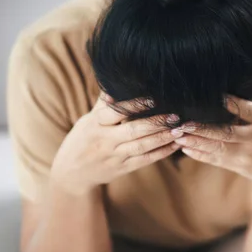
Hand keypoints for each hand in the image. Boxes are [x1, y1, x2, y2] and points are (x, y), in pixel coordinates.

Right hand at [51, 93, 181, 194]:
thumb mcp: (88, 120)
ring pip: (141, 147)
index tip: (153, 97)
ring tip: (179, 128)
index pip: (114, 113)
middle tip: (175, 115)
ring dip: (162, 138)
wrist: (72, 173)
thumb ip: (104, 104)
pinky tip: (175, 144)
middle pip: (132, 131)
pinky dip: (161, 153)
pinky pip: (145, 160)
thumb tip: (116, 78)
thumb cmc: (83, 139)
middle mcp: (104, 141)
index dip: (133, 105)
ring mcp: (114, 157)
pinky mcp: (123, 169)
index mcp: (95, 125)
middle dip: (155, 123)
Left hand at [174, 92, 251, 196]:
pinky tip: (186, 149)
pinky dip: (201, 155)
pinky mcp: (242, 166)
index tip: (210, 96)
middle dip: (202, 128)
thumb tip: (249, 75)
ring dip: (197, 142)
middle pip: (226, 132)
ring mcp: (248, 154)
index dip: (229, 103)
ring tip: (178, 136)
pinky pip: (218, 160)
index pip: (245, 108)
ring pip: (218, 148)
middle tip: (182, 123)